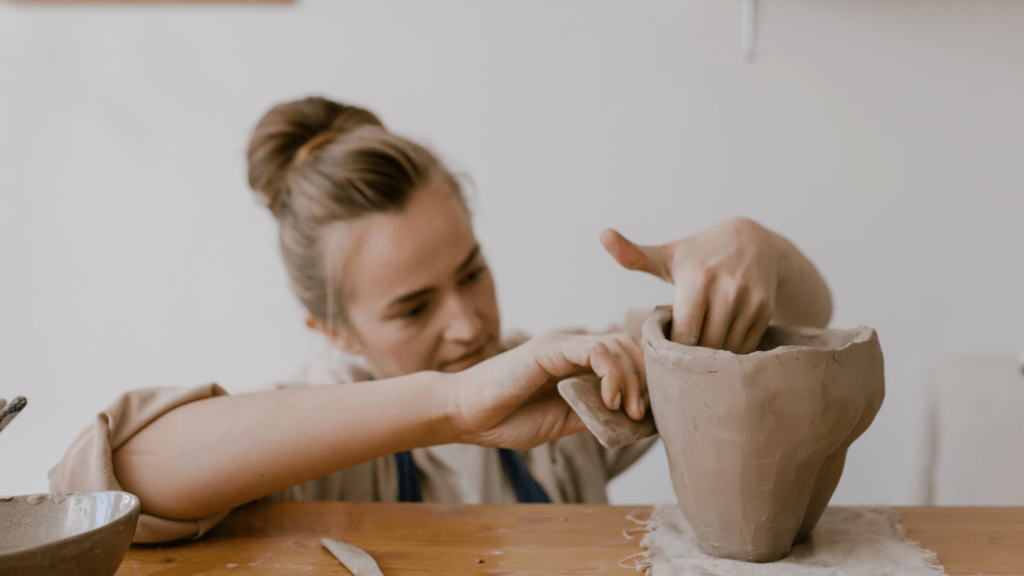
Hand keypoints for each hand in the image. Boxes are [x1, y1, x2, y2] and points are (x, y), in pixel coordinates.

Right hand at [451, 332, 646, 449]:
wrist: (465, 414)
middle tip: (639, 413)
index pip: (622, 357)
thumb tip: (632, 420)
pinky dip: (611, 373)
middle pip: (626, 347)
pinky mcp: (549, 349)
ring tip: (627, 410)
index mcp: (574, 365)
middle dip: (642, 378)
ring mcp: (560, 346)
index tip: (645, 413)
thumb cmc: (506, 419)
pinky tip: (608, 399)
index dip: (641, 379)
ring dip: (631, 379)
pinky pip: (594, 350)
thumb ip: (593, 415)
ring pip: (615, 346)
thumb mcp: (563, 422)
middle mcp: (570, 350)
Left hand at [601, 216, 779, 353]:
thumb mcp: (667, 255)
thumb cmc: (699, 254)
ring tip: (695, 357)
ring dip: (710, 359)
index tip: (662, 352)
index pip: (684, 332)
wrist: (753, 242)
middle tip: (676, 363)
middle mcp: (727, 289)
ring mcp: (749, 300)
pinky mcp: (765, 310)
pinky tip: (717, 348)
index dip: (672, 347)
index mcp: (697, 278)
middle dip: (689, 357)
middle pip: (705, 344)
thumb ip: (633, 255)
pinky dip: (729, 353)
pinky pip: (744, 346)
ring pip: (726, 348)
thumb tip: (603, 235)